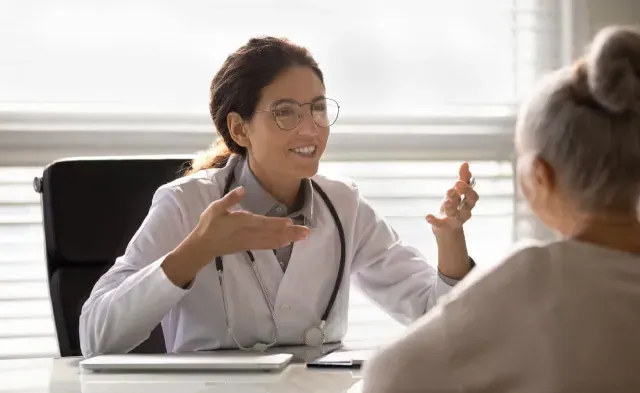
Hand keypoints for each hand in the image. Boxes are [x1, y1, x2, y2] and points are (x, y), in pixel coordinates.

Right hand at [194, 186, 309, 256]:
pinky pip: (266, 246)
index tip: (291, 222)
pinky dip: (278, 244)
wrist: (203, 245)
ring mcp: (250, 241)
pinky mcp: (249, 246)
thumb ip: (230, 199)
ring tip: (302, 237)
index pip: (263, 223)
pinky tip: (287, 243)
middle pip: (273, 233)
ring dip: (288, 239)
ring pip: (272, 240)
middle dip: (290, 233)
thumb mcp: (216, 208)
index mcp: (241, 222)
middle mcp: (249, 233)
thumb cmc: (209, 224)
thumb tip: (243, 189)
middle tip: (307, 232)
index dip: (277, 224)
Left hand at [426, 162, 478, 231]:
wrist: (447, 227)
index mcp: (467, 203)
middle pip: (467, 206)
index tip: (458, 182)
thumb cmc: (454, 206)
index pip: (473, 197)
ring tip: (445, 202)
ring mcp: (454, 220)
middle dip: (460, 197)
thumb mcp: (457, 192)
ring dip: (450, 208)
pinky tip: (428, 216)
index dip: (467, 190)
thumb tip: (465, 163)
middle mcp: (463, 212)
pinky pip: (440, 224)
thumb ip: (462, 179)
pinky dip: (434, 221)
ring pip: (455, 214)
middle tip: (451, 190)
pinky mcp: (444, 226)